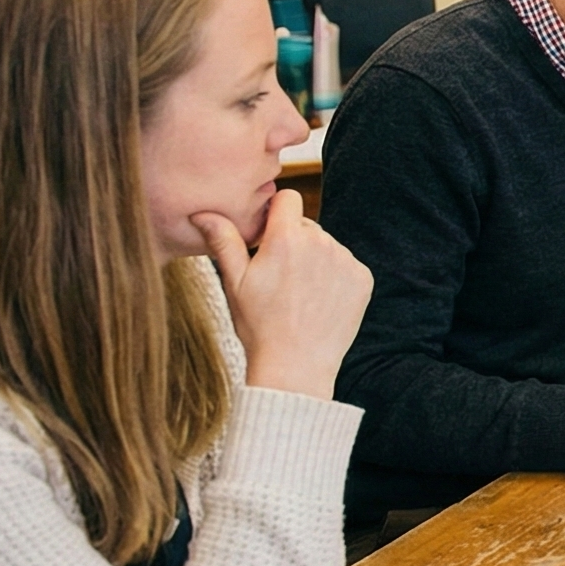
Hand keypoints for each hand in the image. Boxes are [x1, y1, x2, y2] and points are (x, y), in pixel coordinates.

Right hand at [195, 191, 371, 398]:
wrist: (296, 367)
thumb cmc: (259, 325)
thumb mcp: (234, 282)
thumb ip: (223, 241)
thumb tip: (201, 212)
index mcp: (287, 238)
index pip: (286, 198)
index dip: (273, 214)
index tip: (265, 236)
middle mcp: (322, 242)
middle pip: (306, 225)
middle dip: (292, 241)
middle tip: (279, 276)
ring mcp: (346, 261)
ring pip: (326, 246)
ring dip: (314, 259)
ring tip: (298, 294)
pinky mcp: (363, 279)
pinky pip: (346, 265)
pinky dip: (334, 277)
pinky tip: (318, 301)